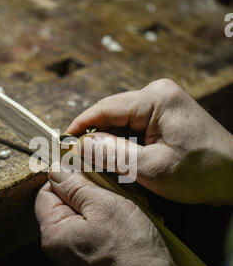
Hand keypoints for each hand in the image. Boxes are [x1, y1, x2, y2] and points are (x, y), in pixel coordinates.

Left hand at [35, 165, 182, 265]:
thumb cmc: (129, 249)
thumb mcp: (102, 204)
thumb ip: (75, 185)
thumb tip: (56, 169)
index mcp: (54, 232)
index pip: (46, 192)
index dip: (66, 177)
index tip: (88, 171)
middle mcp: (60, 245)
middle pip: (67, 203)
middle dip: (92, 192)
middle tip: (115, 192)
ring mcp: (76, 253)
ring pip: (86, 214)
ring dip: (107, 205)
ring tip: (128, 209)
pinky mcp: (93, 258)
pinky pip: (97, 229)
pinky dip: (112, 221)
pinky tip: (130, 222)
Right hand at [67, 79, 232, 204]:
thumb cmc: (203, 172)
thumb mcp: (153, 168)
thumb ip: (113, 154)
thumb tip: (81, 145)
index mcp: (156, 98)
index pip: (105, 108)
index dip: (80, 127)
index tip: (62, 144)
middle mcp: (158, 93)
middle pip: (112, 113)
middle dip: (94, 137)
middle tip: (77, 161)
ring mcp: (162, 103)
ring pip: (121, 122)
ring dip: (109, 143)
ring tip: (98, 166)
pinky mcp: (165, 116)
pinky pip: (134, 127)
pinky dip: (123, 144)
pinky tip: (119, 161)